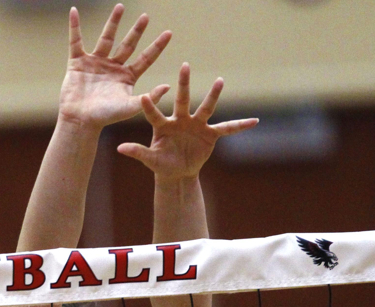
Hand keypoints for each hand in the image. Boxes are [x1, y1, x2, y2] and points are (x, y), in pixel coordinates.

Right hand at [58, 4, 171, 128]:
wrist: (80, 120)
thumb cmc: (105, 117)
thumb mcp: (130, 107)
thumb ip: (148, 97)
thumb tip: (168, 86)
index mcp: (127, 77)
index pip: (146, 58)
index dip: (157, 46)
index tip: (169, 33)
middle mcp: (113, 67)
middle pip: (128, 44)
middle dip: (137, 31)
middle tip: (146, 17)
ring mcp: (96, 63)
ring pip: (106, 38)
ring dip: (113, 22)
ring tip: (120, 7)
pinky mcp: (78, 62)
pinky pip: (76, 41)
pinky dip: (74, 26)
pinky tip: (74, 11)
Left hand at [117, 63, 257, 180]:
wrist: (177, 172)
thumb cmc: (161, 163)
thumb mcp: (150, 160)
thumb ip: (138, 152)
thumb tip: (119, 148)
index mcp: (163, 125)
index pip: (154, 114)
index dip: (150, 106)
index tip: (144, 96)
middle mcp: (180, 119)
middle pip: (182, 99)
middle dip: (183, 83)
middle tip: (184, 66)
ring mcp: (197, 124)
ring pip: (205, 107)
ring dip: (213, 95)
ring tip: (220, 80)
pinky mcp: (210, 134)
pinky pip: (227, 128)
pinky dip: (240, 126)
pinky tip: (254, 121)